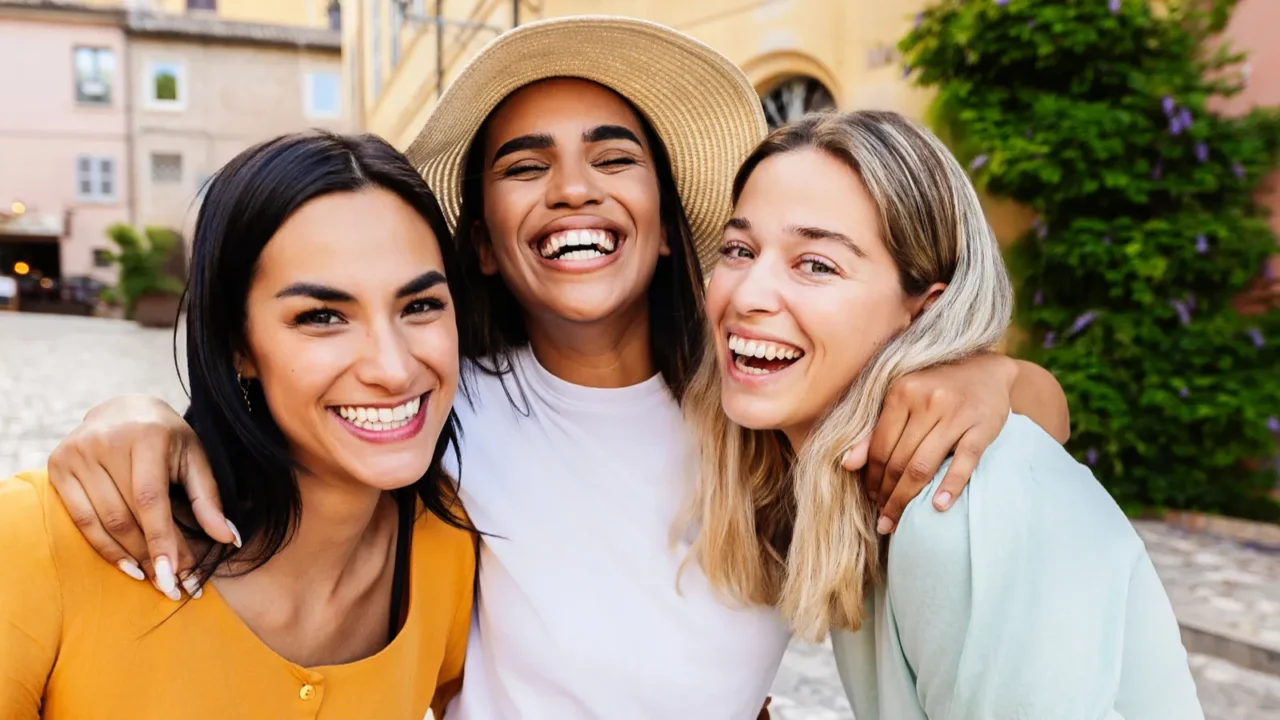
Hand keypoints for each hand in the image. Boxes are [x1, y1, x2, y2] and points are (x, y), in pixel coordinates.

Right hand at [45, 394, 234, 599]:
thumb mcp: (194, 458)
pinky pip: (81, 519)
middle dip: (152, 555)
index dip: (162, 540)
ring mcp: (76, 453)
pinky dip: (105, 547)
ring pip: (104, 521)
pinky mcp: (57, 466)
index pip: (150, 499)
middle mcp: (105, 441)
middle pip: (127, 515)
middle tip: (172, 585)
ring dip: (130, 556)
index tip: (175, 576)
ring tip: (153, 579)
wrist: (122, 408)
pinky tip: (127, 565)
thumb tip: (230, 539)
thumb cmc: (167, 438)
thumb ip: (208, 498)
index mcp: (145, 435)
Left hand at [841, 353, 1017, 533]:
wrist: (987, 369)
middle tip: (883, 517)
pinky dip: (949, 487)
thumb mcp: (903, 399)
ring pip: (924, 466)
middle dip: (887, 494)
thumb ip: (875, 430)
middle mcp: (926, 400)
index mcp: (901, 391)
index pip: (880, 447)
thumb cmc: (936, 388)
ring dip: (907, 498)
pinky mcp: (983, 427)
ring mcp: (956, 414)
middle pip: (899, 460)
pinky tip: (937, 507)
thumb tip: (846, 464)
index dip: (872, 478)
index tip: (870, 498)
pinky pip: (963, 462)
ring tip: (898, 519)